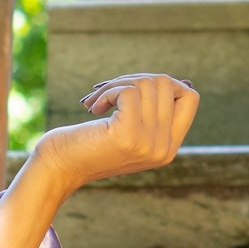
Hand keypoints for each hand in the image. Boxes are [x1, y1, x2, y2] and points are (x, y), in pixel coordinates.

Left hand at [28, 72, 198, 203]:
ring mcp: (149, 143)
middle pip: (167, 84)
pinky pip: (129, 92)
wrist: (58, 169)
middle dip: (133, 78)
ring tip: (96, 99)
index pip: (190, 98)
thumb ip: (152, 112)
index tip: (135, 89)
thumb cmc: (88, 144)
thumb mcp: (128, 129)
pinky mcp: (128, 136)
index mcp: (168, 147)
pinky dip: (107, 91)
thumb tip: (184, 83)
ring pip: (148, 84)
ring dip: (116, 83)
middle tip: (107, 92)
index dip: (165, 83)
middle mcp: (164, 148)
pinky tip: (92, 107)